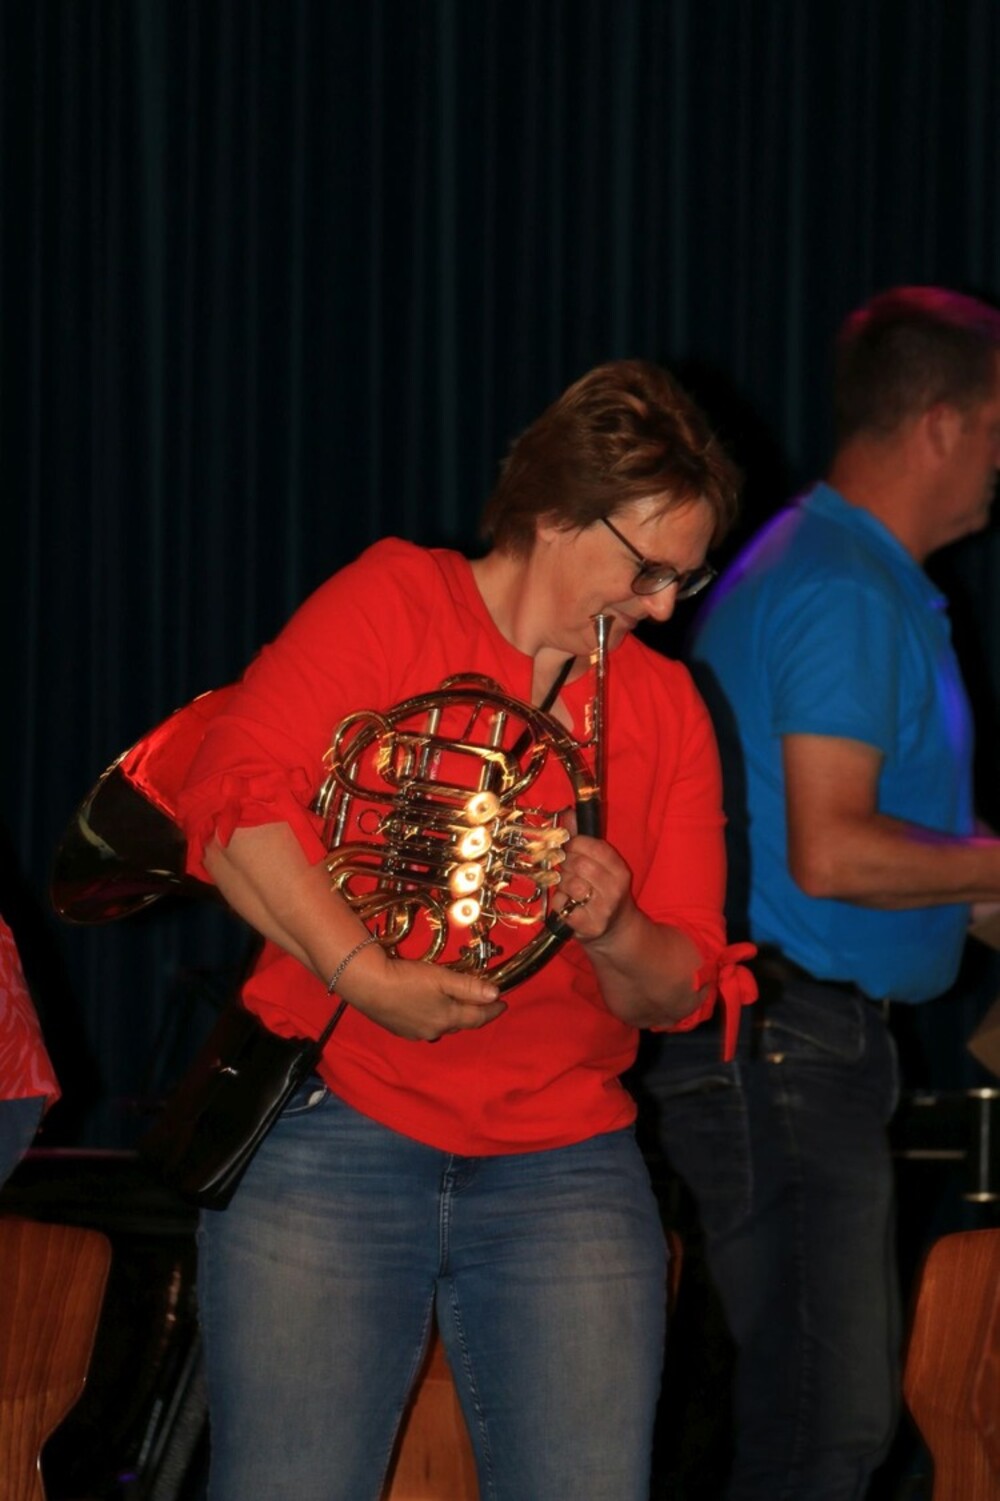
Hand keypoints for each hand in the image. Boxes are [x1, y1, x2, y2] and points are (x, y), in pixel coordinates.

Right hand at [338, 944, 506, 1040]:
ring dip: (452, 1017)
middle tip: (483, 1003)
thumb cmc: (408, 979)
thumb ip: (469, 987)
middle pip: (460, 1023)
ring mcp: (415, 1033)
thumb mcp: (442, 978)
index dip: (492, 1010)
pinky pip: (424, 1026)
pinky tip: (429, 1010)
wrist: (368, 985)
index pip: (477, 1017)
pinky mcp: (399, 1030)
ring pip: (441, 1026)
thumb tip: (495, 994)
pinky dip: (433, 1018)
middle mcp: (434, 1030)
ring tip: (457, 1006)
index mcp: (447, 1018)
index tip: (503, 1004)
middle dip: (473, 1014)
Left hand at [550, 834, 633, 943]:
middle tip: (566, 869)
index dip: (576, 843)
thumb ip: (584, 839)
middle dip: (566, 864)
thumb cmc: (604, 893)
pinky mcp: (588, 926)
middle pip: (579, 864)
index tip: (569, 846)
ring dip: (562, 883)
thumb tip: (568, 813)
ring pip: (569, 883)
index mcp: (620, 871)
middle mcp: (615, 890)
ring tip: (569, 888)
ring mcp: (603, 909)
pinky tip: (568, 904)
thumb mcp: (602, 866)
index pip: (596, 847)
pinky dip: (559, 902)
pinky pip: (561, 905)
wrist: (615, 932)